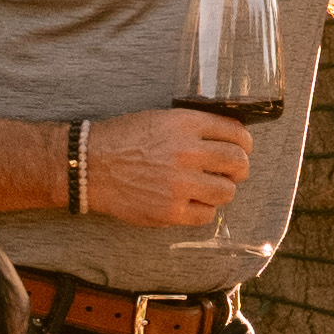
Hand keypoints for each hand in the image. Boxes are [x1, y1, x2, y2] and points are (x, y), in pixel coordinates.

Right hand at [71, 100, 254, 233]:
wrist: (89, 165)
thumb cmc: (122, 139)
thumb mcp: (160, 118)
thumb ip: (193, 128)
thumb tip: (225, 138)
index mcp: (186, 125)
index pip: (236, 132)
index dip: (244, 143)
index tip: (242, 148)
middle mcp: (187, 152)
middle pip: (238, 163)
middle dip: (239, 168)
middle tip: (231, 172)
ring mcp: (180, 184)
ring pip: (227, 192)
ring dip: (222, 190)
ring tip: (208, 188)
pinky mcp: (171, 210)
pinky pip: (207, 215)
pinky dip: (203, 210)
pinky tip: (191, 202)